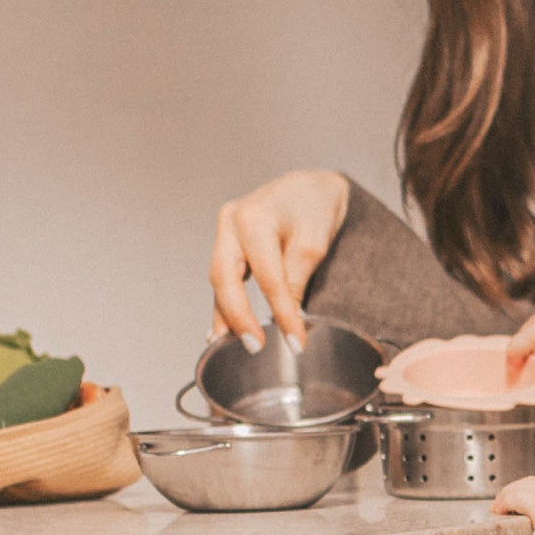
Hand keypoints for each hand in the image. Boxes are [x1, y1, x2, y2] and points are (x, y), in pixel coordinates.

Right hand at [210, 169, 350, 348]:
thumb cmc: (314, 207)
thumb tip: (288, 320)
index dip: (281, 314)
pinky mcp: (228, 243)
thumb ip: (296, 280)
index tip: (295, 343)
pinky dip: (225, 303)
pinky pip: (223, 277)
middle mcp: (230, 223)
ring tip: (229, 347)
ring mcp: (225, 232)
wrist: (309, 187)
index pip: (267, 277)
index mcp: (253, 218)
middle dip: (238, 317)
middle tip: (254, 347)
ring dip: (225, 314)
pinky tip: (222, 330)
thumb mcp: (314, 243)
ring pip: (219, 280)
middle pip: (225, 278)